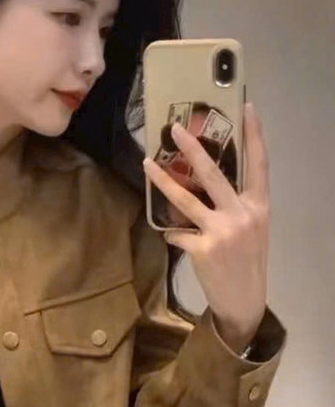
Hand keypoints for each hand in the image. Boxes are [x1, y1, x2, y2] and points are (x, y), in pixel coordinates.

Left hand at [143, 103, 269, 352]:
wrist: (244, 299)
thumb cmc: (247, 260)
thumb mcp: (252, 228)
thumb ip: (236, 204)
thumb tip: (202, 182)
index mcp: (259, 206)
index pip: (259, 163)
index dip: (254, 134)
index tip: (247, 107)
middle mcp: (242, 214)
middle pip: (214, 173)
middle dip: (192, 148)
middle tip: (175, 129)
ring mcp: (221, 231)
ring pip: (185, 198)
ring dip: (163, 180)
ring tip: (147, 163)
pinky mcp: (202, 248)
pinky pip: (176, 232)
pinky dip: (173, 233)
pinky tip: (176, 238)